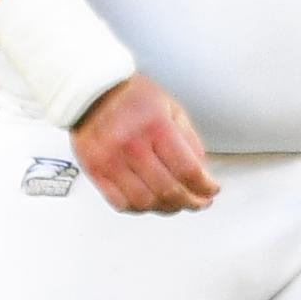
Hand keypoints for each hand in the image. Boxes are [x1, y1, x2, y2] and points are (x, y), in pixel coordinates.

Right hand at [70, 76, 218, 213]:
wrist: (89, 91)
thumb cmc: (131, 96)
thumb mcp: (171, 108)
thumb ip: (189, 141)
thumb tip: (202, 174)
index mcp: (155, 127)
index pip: (188, 171)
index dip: (205, 187)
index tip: (211, 190)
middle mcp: (131, 145)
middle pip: (168, 191)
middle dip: (190, 202)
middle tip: (198, 202)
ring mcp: (110, 160)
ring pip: (145, 202)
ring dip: (166, 208)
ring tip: (175, 204)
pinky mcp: (94, 170)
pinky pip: (120, 203)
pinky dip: (139, 208)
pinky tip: (149, 202)